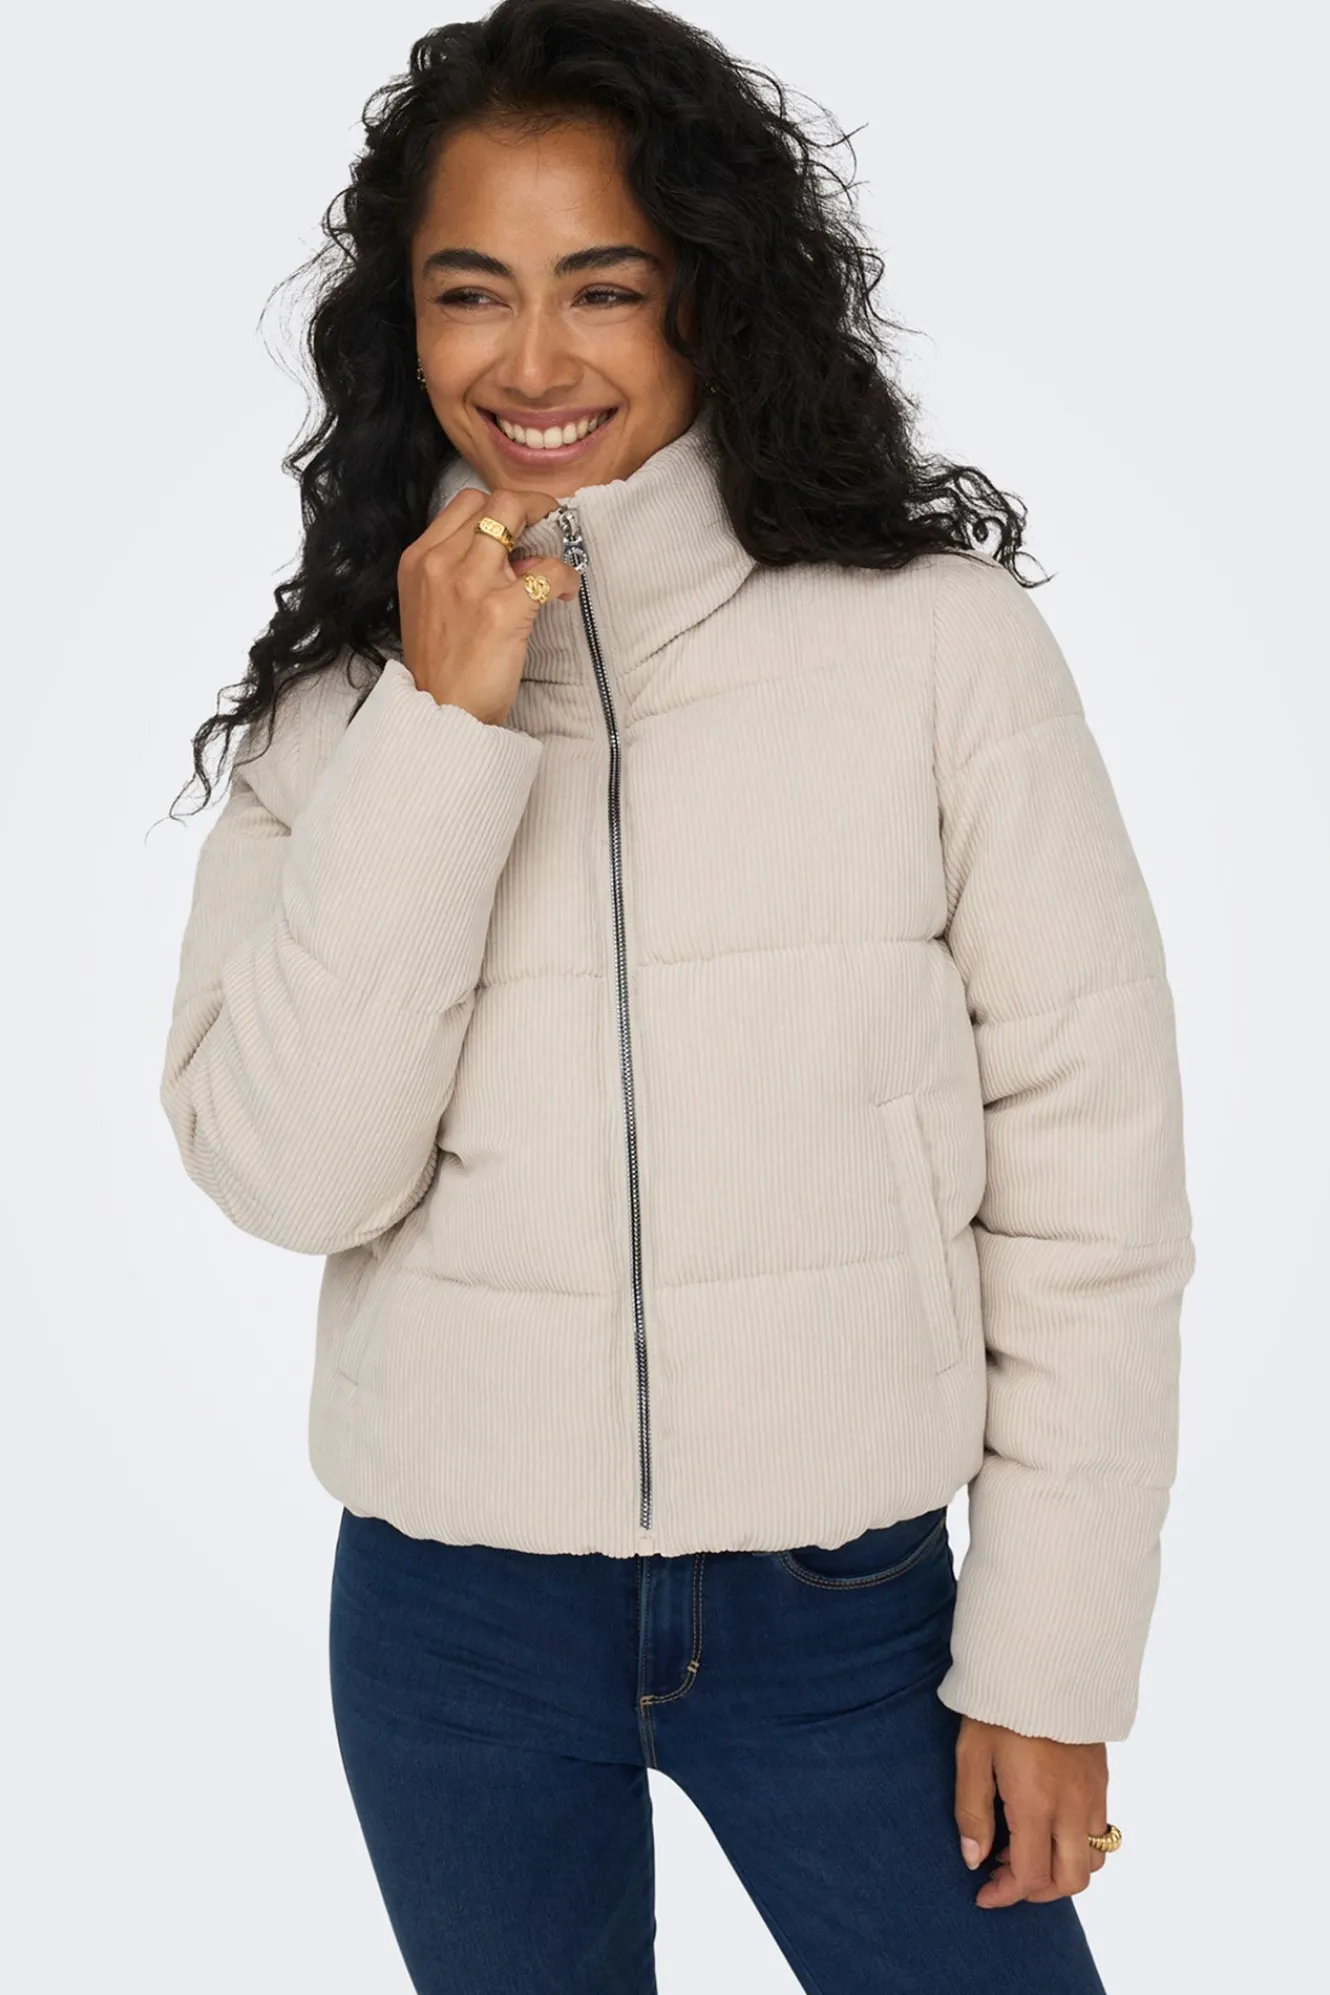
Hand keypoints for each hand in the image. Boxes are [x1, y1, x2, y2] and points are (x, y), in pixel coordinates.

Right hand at [397, 484, 581, 723]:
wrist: (442, 714)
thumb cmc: (442, 666)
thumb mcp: (430, 606)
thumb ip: (459, 572)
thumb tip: (515, 557)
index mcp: (418, 559)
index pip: (464, 503)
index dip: (499, 507)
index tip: (518, 525)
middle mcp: (440, 563)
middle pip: (493, 500)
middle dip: (529, 505)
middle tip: (547, 525)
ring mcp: (471, 583)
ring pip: (516, 514)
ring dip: (548, 531)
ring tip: (555, 565)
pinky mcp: (503, 609)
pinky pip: (549, 569)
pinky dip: (566, 577)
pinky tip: (565, 594)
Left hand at [954, 1716, 1109, 1906]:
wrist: (1044, 1660)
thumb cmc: (999, 1705)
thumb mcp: (972, 1755)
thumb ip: (972, 1811)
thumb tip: (973, 1859)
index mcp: (1036, 1805)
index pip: (1030, 1876)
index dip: (1006, 1895)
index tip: (983, 1894)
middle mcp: (1072, 1807)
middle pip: (1071, 1880)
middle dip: (1038, 1890)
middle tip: (1005, 1873)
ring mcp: (1093, 1792)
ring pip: (1092, 1858)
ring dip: (1062, 1868)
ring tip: (1024, 1846)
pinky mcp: (1102, 1776)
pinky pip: (1101, 1829)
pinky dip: (1077, 1843)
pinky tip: (1047, 1821)